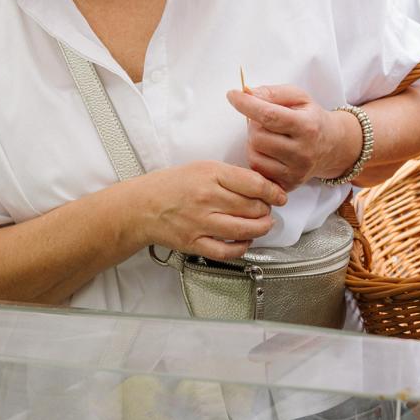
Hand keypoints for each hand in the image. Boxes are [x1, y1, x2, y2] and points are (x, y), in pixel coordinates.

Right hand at [136, 160, 286, 261]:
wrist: (141, 206)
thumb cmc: (170, 186)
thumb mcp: (201, 168)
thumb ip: (230, 176)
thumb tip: (260, 187)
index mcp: (210, 175)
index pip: (254, 183)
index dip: (273, 191)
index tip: (279, 196)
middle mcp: (206, 198)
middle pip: (253, 208)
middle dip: (266, 210)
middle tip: (266, 209)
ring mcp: (200, 223)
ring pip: (245, 230)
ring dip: (260, 229)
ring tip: (262, 225)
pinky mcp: (194, 243)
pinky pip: (227, 251)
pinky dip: (242, 248)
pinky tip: (244, 241)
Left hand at [226, 83, 353, 191]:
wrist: (332, 147)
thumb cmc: (311, 118)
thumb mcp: (299, 97)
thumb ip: (273, 93)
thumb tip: (247, 93)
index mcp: (307, 127)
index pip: (270, 116)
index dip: (247, 104)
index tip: (232, 95)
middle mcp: (302, 152)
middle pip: (257, 136)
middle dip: (254, 124)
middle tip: (264, 121)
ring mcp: (295, 172)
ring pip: (254, 154)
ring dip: (254, 141)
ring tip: (268, 136)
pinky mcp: (287, 185)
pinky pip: (256, 170)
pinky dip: (257, 157)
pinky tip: (268, 151)